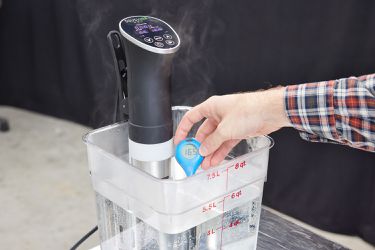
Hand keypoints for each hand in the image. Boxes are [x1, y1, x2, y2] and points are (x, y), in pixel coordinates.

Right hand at [174, 87, 289, 168]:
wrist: (270, 112)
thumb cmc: (249, 110)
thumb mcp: (225, 129)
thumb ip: (212, 142)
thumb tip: (203, 150)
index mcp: (211, 107)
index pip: (191, 117)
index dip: (183, 130)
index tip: (179, 142)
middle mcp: (219, 114)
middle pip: (204, 132)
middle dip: (199, 146)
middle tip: (194, 158)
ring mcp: (228, 123)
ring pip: (215, 140)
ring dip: (210, 152)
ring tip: (205, 165)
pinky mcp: (238, 130)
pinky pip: (225, 143)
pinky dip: (220, 151)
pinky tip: (215, 161)